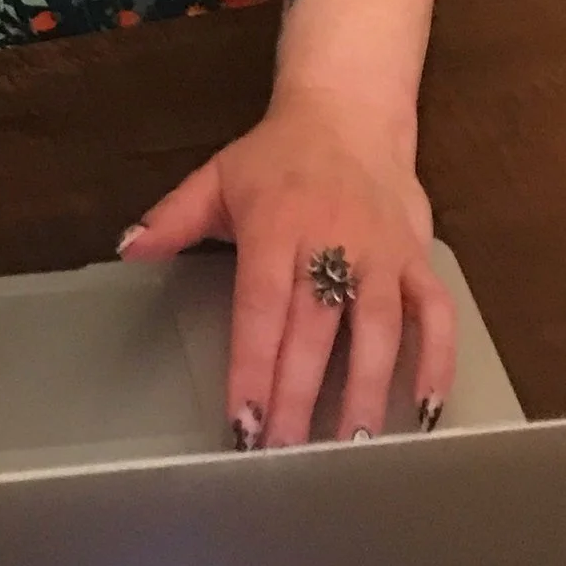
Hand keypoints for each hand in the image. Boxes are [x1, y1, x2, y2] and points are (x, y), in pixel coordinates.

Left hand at [116, 83, 454, 445]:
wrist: (349, 110)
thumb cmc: (277, 156)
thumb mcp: (217, 177)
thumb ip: (173, 219)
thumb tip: (127, 250)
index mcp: (274, 225)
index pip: (261, 309)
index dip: (252, 368)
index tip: (243, 422)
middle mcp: (331, 241)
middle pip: (315, 329)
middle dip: (300, 396)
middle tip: (287, 456)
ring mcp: (381, 252)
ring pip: (379, 326)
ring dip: (368, 388)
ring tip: (354, 447)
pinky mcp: (418, 257)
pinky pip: (436, 312)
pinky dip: (438, 359)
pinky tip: (426, 410)